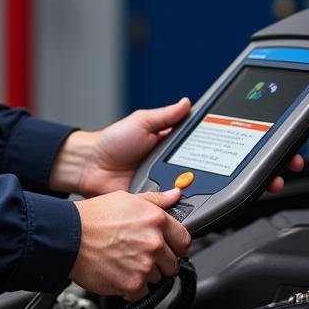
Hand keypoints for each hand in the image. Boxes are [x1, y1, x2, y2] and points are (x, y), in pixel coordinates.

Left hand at [49, 98, 305, 197]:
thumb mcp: (143, 121)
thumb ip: (167, 115)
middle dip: (262, 169)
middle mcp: (188, 168)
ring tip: (268, 183)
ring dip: (246, 189)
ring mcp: (182, 189)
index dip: (250, 144)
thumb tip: (188, 102)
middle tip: (282, 168)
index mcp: (185, 146)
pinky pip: (196, 210)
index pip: (225, 144)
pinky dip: (214, 208)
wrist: (90, 169)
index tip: (273, 143)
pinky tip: (233, 203)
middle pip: (232, 172)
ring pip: (220, 192)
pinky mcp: (172, 207)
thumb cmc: (112, 144)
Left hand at [50, 98, 192, 197]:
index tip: (218, 149)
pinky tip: (173, 199)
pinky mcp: (152, 201)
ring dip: (184, 190)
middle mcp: (166, 165)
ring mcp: (160, 184)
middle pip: (193, 172)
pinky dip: (170, 203)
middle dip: (198, 173)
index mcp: (166, 145)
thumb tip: (187, 103)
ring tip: (185, 186)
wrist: (90, 166)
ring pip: (182, 191)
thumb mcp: (141, 122)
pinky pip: (166, 205)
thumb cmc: (111, 142)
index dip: (206, 149)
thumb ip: (166, 115)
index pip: (194, 148)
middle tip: (200, 171)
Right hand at [70, 188, 190, 299]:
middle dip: (160, 262)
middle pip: (173, 263)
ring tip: (125, 262)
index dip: (176, 246)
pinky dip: (132, 288)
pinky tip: (119, 273)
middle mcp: (154, 243)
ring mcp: (144, 265)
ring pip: (157, 279)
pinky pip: (142, 293)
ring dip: (145, 274)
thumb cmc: (92, 217)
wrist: (68, 237)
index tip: (170, 249)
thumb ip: (155, 200)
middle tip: (140, 255)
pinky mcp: (132, 284)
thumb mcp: (126, 198)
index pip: (184, 240)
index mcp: (156, 219)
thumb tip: (175, 195)